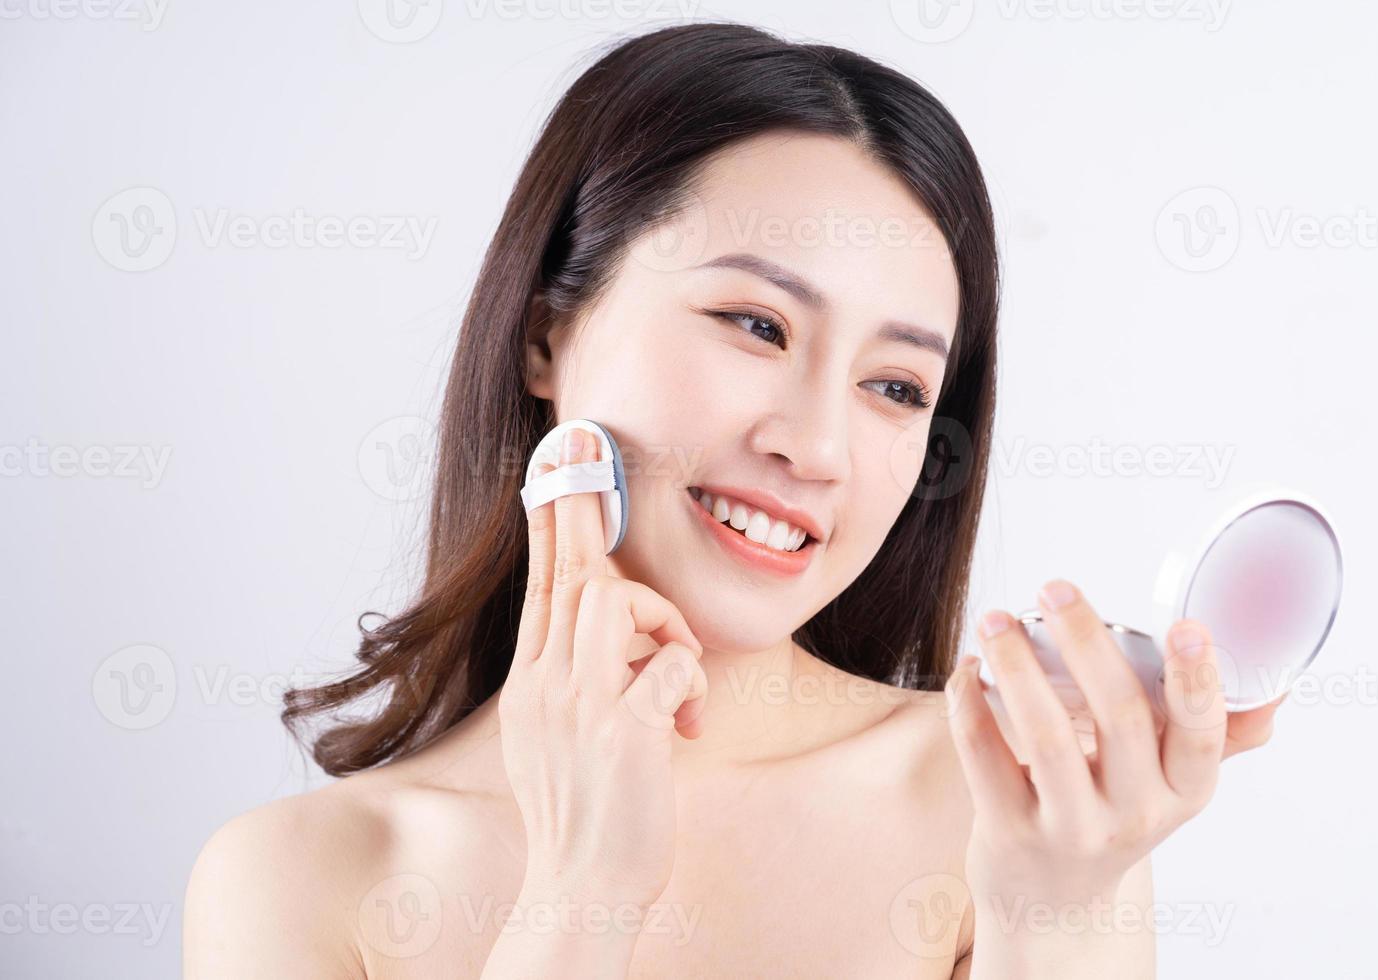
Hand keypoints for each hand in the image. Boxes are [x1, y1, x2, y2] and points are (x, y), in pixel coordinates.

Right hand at [498, 426, 707, 909]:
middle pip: (571, 574)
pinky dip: (691, 685)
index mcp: (531, 687)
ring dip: (662, 623)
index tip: (552, 468)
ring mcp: (580, 708)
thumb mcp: (556, 741)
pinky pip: (670, 666)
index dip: (549, 524)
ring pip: (616, 601)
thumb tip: (606, 638)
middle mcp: (545, 687)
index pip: (540, 588)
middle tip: (586, 447)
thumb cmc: (586, 817)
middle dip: (586, 509)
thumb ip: (572, 683)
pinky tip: (690, 728)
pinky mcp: (622, 734)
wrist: (581, 891)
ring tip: (675, 676)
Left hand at [944, 579, 1281, 911]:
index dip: (1198, 681)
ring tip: (995, 620)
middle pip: (1121, 717)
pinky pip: (986, 755)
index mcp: (1185, 790)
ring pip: (1046, 735)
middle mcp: (1136, 813)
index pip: (1203, 735)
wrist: (1053, 902)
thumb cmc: (1113, 815)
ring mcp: (1071, 826)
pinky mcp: (1011, 830)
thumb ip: (1216, 735)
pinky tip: (971, 668)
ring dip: (1017, 666)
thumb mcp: (1172, 785)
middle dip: (1087, 642)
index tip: (1186, 627)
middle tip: (1055, 589)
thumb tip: (1275, 686)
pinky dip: (971, 702)